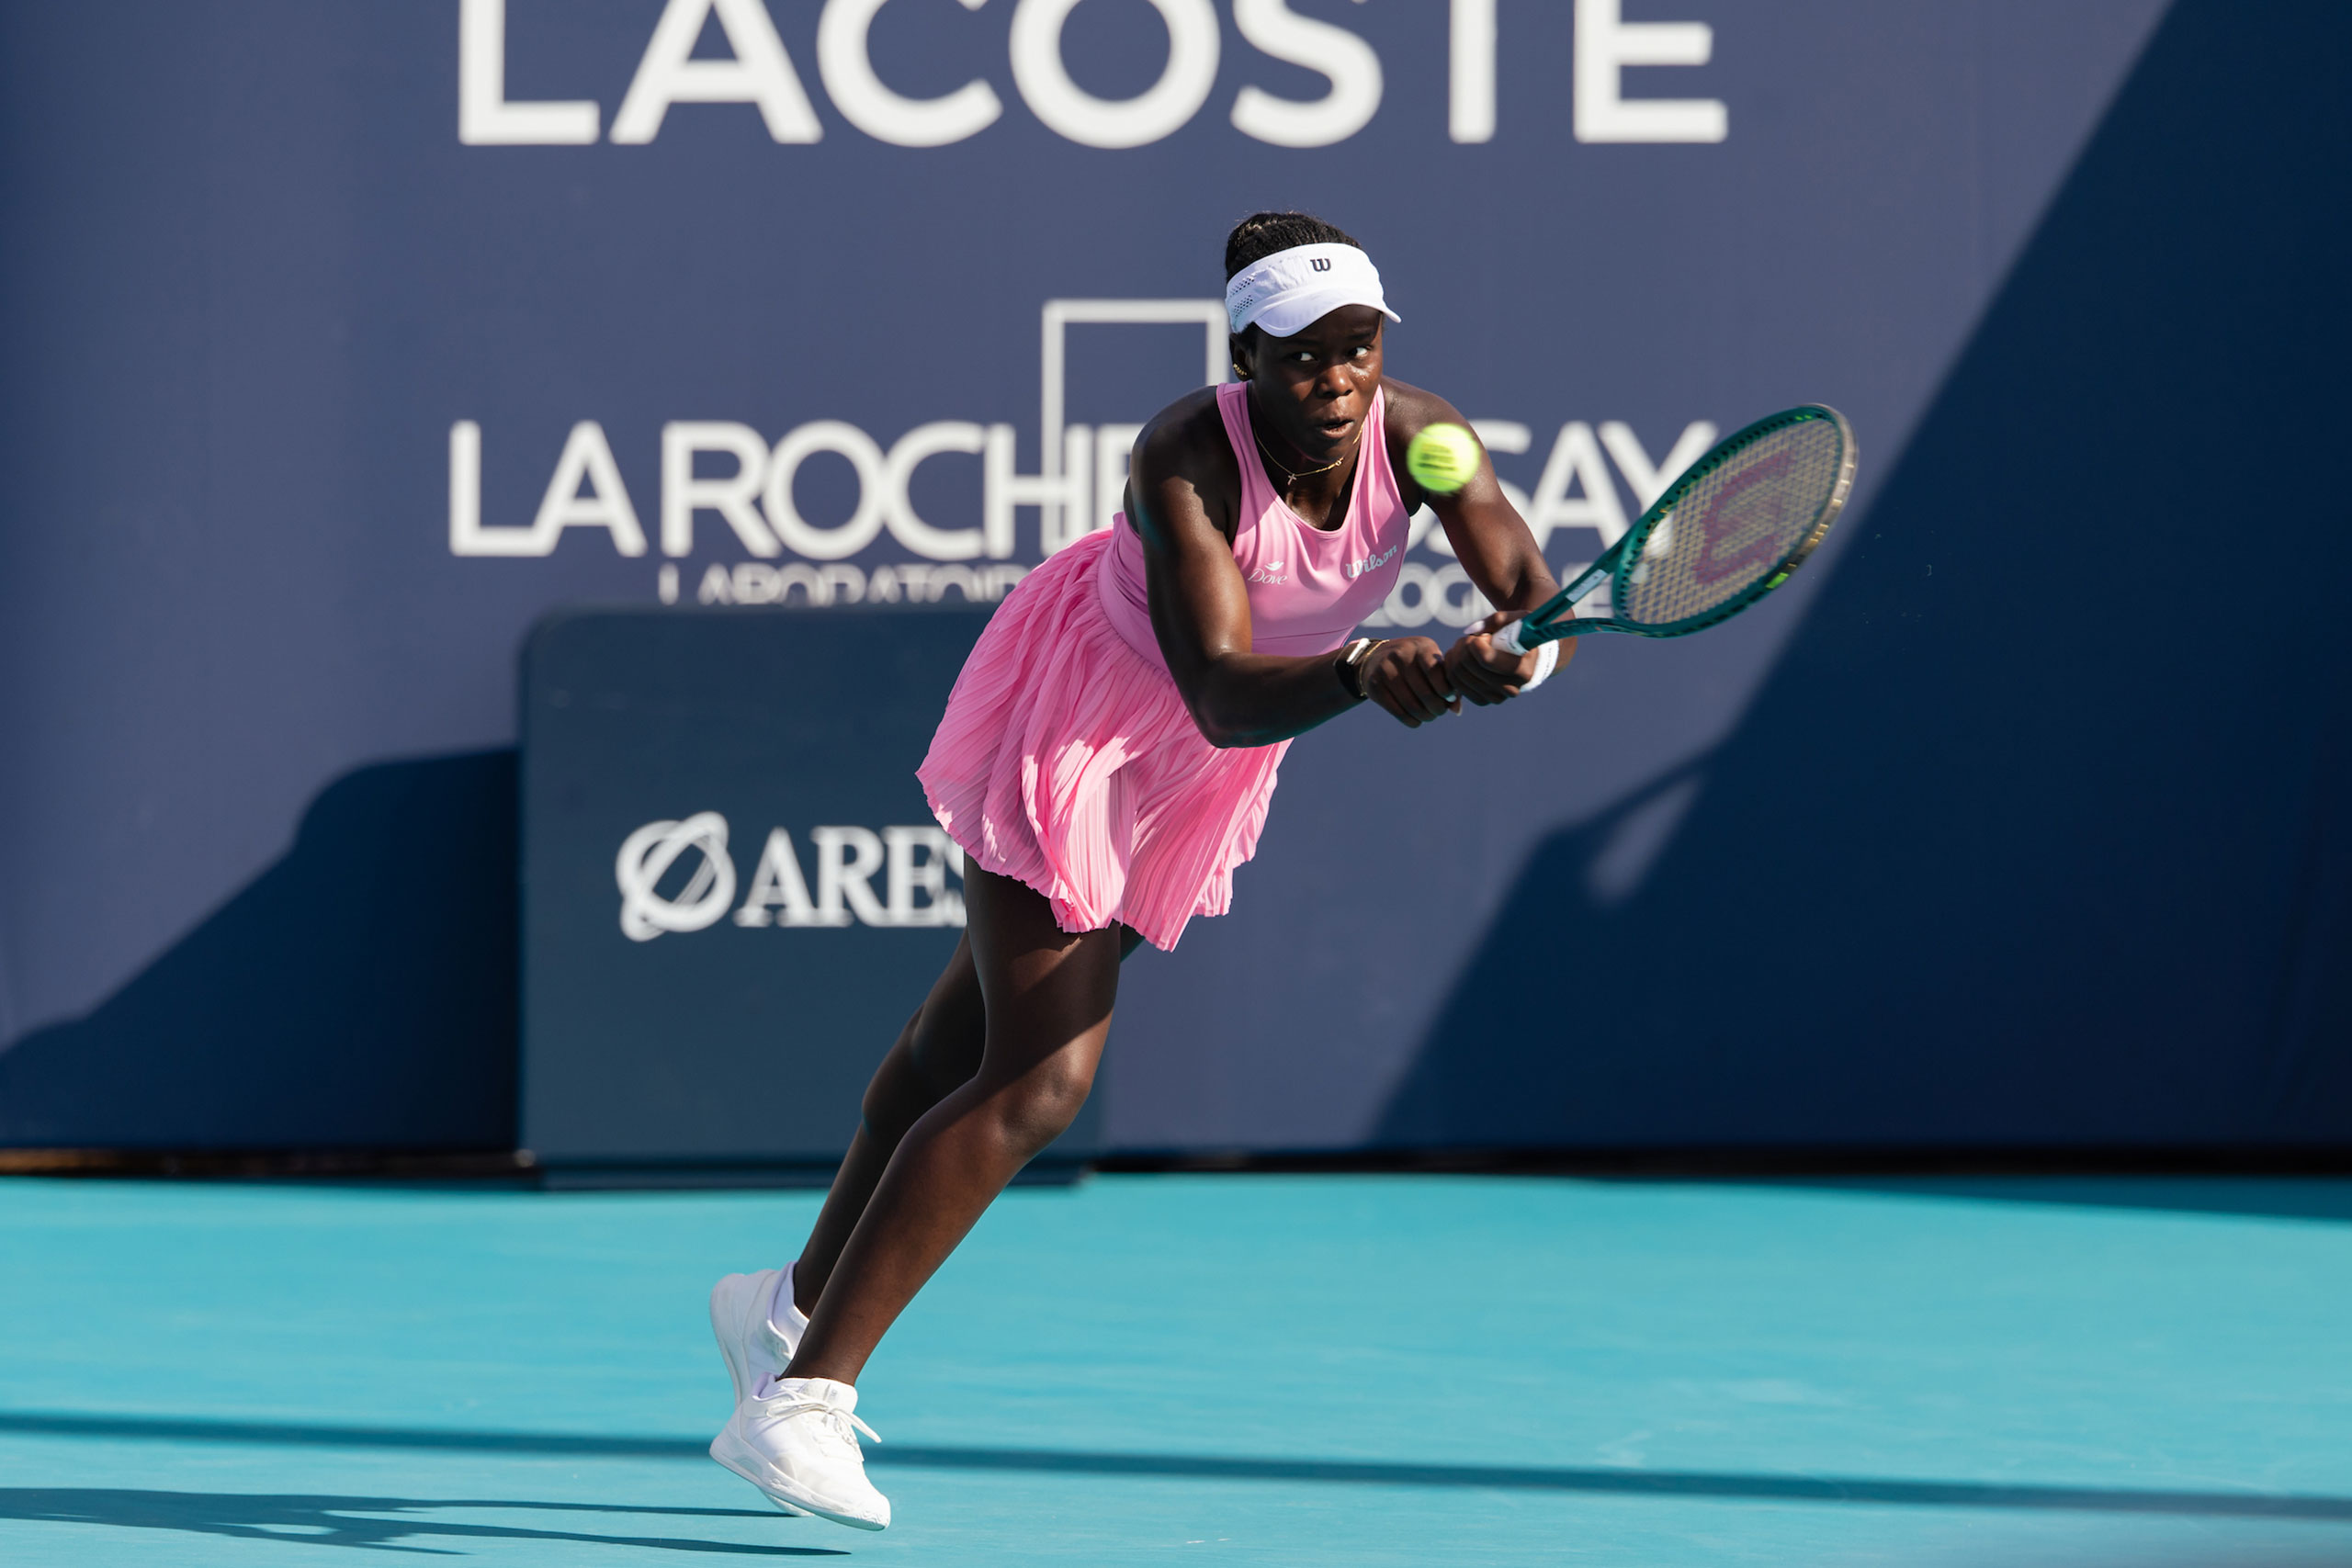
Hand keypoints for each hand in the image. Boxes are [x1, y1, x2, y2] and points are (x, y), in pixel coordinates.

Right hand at [1361, 637, 1457, 726]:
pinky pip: (1398, 712)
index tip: (1449, 698)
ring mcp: (1385, 670)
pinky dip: (1412, 721)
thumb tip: (1456, 710)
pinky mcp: (1375, 686)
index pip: (1436, 672)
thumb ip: (1447, 683)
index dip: (1446, 690)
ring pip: (1412, 705)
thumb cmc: (1414, 664)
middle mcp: (1401, 655)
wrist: (1376, 658)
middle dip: (1437, 708)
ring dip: (1425, 716)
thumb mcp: (1431, 664)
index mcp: (1421, 646)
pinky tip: (1416, 719)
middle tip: (1440, 711)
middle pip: (1425, 693)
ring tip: (1429, 716)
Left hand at [1444, 611, 1560, 704]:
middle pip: (1468, 666)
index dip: (1475, 643)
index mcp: (1522, 670)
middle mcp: (1510, 689)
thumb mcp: (1519, 620)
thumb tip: (1470, 630)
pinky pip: (1455, 684)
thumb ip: (1498, 619)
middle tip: (1471, 639)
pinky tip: (1460, 657)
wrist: (1525, 660)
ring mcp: (1496, 698)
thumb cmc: (1522, 637)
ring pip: (1458, 674)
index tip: (1479, 637)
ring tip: (1466, 646)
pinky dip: (1452, 667)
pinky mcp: (1482, 701)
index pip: (1486, 659)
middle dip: (1464, 646)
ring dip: (1456, 654)